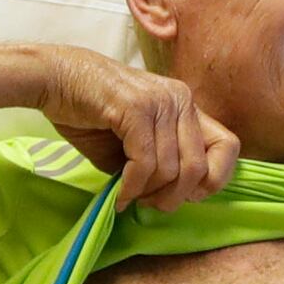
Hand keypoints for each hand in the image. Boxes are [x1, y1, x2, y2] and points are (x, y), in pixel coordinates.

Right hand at [40, 49, 239, 212]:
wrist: (54, 80)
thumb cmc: (91, 113)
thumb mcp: (135, 143)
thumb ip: (160, 164)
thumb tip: (174, 198)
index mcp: (186, 105)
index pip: (228, 147)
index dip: (213, 180)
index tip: (184, 196)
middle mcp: (180, 99)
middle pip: (199, 167)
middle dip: (174, 197)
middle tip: (149, 204)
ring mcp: (160, 101)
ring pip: (170, 169)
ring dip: (147, 193)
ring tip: (127, 195)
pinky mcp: (136, 108)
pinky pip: (145, 162)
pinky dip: (132, 186)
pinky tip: (119, 193)